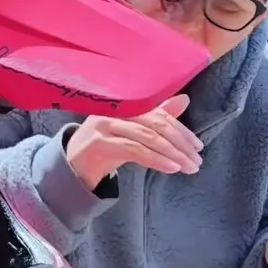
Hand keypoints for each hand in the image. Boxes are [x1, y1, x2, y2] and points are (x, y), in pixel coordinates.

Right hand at [65, 94, 201, 190]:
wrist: (70, 167)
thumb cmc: (104, 148)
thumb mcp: (133, 132)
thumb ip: (156, 116)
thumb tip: (184, 100)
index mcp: (125, 104)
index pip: (159, 114)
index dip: (181, 129)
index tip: (197, 146)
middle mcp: (114, 110)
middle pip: (156, 123)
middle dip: (180, 143)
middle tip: (196, 159)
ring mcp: (105, 125)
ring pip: (147, 137)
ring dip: (172, 154)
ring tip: (188, 167)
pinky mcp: (99, 143)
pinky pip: (134, 150)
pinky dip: (156, 159)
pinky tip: (171, 168)